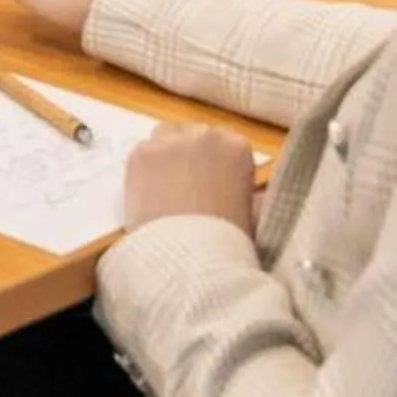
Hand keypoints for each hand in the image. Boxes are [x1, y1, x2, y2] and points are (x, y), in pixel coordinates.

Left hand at [122, 123, 258, 236]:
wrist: (191, 260)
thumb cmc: (228, 244)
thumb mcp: (253, 217)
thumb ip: (254, 198)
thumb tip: (257, 197)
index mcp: (237, 148)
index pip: (226, 144)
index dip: (218, 166)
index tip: (214, 186)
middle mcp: (204, 135)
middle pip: (194, 136)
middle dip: (191, 157)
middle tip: (187, 189)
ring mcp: (169, 142)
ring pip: (165, 138)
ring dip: (167, 156)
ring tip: (166, 190)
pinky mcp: (140, 155)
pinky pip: (143, 154)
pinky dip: (144, 170)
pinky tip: (149, 195)